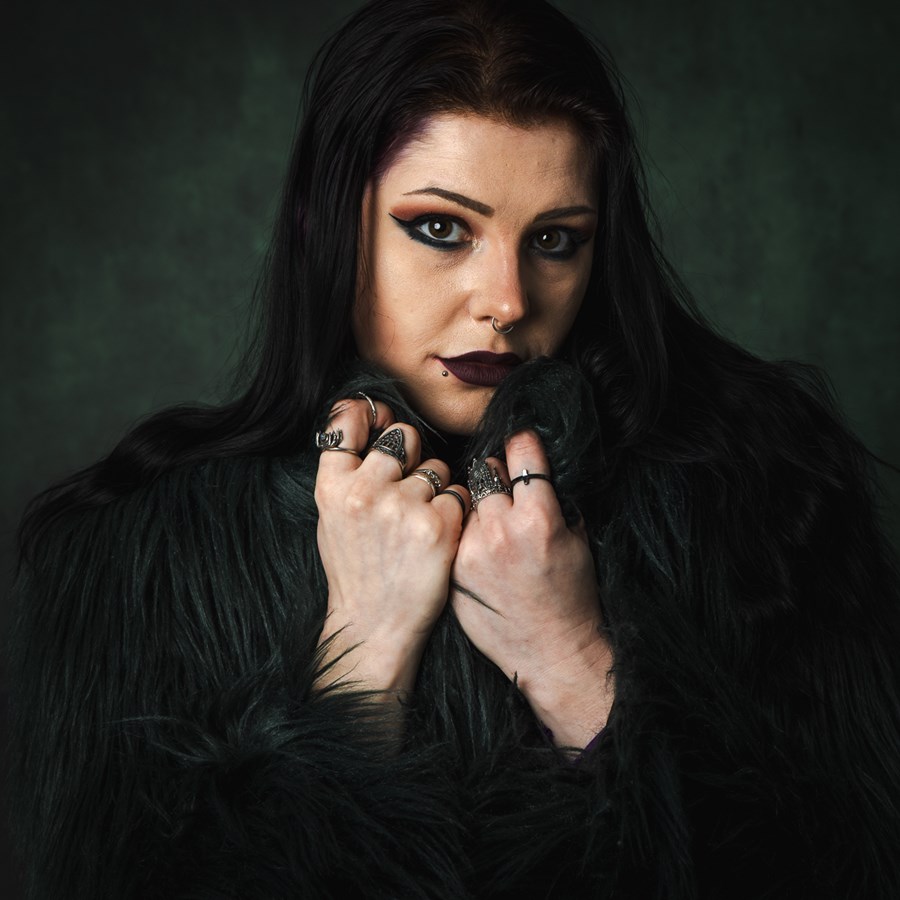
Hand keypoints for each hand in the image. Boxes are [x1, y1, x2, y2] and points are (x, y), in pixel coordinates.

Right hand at [314, 396, 470, 702]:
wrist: (374, 626)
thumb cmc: (356, 570)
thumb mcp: (332, 518)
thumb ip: (347, 472)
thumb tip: (369, 417)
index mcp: (332, 487)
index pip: (347, 419)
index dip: (369, 413)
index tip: (380, 418)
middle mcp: (365, 491)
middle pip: (404, 436)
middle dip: (411, 454)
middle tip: (406, 489)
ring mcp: (403, 507)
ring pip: (436, 466)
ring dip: (435, 488)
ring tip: (417, 524)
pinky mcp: (439, 526)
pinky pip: (457, 495)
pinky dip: (454, 512)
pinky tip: (437, 538)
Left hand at [451, 430, 613, 748]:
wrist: (553, 652)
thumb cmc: (573, 596)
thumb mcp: (577, 538)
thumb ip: (552, 499)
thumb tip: (530, 466)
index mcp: (538, 517)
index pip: (520, 452)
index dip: (521, 443)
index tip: (518, 440)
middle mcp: (500, 530)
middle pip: (486, 475)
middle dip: (497, 481)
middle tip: (507, 498)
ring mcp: (470, 551)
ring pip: (467, 504)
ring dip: (479, 510)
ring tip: (496, 534)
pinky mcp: (451, 570)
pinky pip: (455, 533)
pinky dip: (465, 536)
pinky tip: (482, 555)